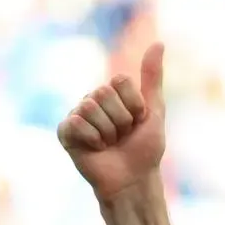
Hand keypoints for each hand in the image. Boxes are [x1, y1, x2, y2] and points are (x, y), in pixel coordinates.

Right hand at [57, 43, 166, 201]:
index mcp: (112, 94)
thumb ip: (152, 78)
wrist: (133, 180)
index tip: (138, 122)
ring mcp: (78, 115)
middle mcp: (93, 101)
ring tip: (109, 144)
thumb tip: (158, 43)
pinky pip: (75, 123)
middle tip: (122, 136)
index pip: (119, 81)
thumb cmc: (145, 150)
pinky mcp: (66, 132)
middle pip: (103, 92)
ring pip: (89, 107)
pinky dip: (92, 139)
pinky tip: (95, 149)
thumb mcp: (154, 112)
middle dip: (121, 120)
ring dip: (107, 132)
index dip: (134, 105)